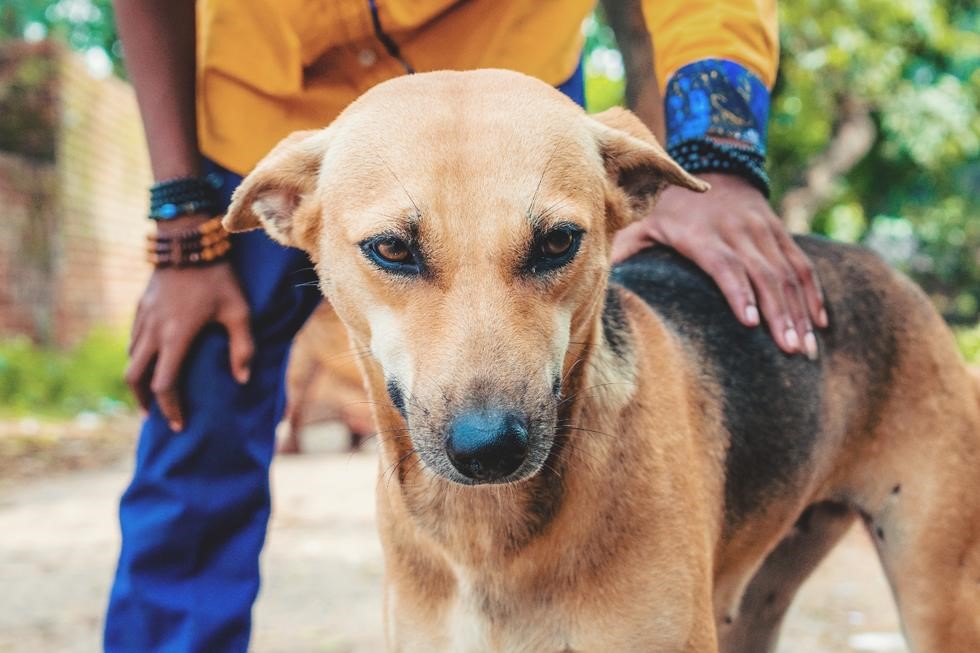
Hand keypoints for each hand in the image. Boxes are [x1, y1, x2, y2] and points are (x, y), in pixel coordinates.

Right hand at [126, 215, 253, 430]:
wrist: (188, 242)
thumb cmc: (219, 278)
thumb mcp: (239, 311)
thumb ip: (242, 347)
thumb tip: (242, 380)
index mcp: (176, 337)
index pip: (164, 386)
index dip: (170, 409)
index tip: (177, 425)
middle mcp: (152, 331)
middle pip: (135, 378)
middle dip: (143, 402)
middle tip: (154, 417)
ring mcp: (142, 319)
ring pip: (131, 359)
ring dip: (138, 380)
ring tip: (152, 394)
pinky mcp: (140, 307)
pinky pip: (132, 340)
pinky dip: (138, 358)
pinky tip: (151, 361)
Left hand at [611, 173, 826, 357]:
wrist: (713, 160)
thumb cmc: (671, 205)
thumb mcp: (645, 220)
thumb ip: (629, 249)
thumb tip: (596, 277)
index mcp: (702, 235)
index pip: (726, 265)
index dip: (740, 293)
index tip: (751, 323)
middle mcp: (737, 233)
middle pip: (764, 276)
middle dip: (781, 315)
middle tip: (791, 351)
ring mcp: (762, 232)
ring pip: (788, 274)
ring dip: (800, 312)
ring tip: (806, 347)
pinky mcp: (779, 233)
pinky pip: (801, 265)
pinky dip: (813, 293)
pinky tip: (820, 322)